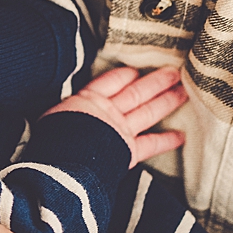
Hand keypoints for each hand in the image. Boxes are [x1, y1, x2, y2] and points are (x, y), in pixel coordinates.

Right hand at [44, 65, 186, 165]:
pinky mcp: (128, 150)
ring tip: (184, 91)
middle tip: (175, 72)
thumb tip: (61, 103)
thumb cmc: (48, 140)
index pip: (109, 81)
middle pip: (136, 93)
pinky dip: (166, 141)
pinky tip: (181, 137)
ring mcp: (120, 130)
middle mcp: (107, 112)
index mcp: (86, 101)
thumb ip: (66, 108)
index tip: (135, 69)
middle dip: (156, 82)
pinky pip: (151, 144)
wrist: (60, 163)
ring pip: (148, 111)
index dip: (123, 75)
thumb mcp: (51, 116)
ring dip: (167, 101)